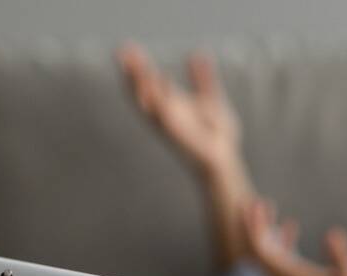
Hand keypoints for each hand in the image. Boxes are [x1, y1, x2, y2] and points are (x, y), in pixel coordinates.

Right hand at [118, 43, 241, 174]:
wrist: (224, 159)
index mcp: (170, 104)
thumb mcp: (210, 98)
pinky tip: (159, 78)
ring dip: (140, 81)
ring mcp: (168, 123)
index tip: (126, 47)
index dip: (137, 66)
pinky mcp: (177, 133)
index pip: (148, 82)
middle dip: (130, 71)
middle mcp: (164, 113)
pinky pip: (164, 112)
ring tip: (132, 62)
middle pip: (140, 90)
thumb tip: (197, 53)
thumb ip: (203, 78)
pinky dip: (160, 97)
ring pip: (147, 100)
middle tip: (122, 50)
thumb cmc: (216, 136)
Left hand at [242, 199, 346, 275]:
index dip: (254, 227)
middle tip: (253, 200)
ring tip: (268, 206)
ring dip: (265, 231)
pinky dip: (280, 242)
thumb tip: (333, 233)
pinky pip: (279, 260)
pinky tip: (291, 226)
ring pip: (267, 255)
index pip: (261, 251)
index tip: (254, 204)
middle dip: (254, 225)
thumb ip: (341, 257)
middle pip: (257, 250)